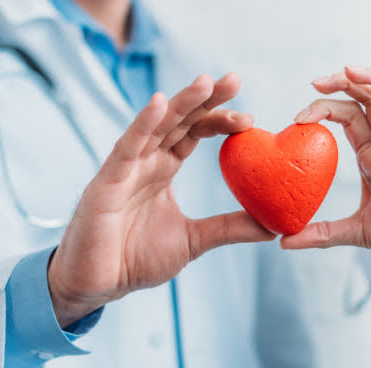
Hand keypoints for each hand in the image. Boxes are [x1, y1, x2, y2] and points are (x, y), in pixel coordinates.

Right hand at [49, 73, 274, 326]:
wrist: (97, 285)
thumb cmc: (134, 259)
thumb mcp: (194, 241)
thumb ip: (229, 228)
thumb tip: (273, 226)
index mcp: (163, 170)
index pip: (194, 133)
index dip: (219, 120)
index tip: (250, 117)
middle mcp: (145, 161)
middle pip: (179, 120)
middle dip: (206, 99)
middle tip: (235, 79)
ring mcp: (125, 168)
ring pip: (155, 125)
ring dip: (181, 102)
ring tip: (206, 82)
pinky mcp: (107, 182)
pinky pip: (127, 147)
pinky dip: (143, 124)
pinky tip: (159, 103)